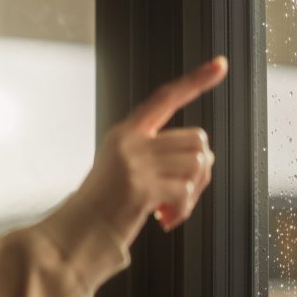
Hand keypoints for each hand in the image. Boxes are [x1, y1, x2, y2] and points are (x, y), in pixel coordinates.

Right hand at [77, 56, 227, 242]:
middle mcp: (130, 142)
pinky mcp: (142, 187)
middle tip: (181, 194)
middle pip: (196, 140)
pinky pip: (185, 192)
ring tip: (169, 209)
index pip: (165, 98)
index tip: (220, 64)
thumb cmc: (102, 205)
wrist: (76, 232)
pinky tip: (164, 220)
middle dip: (199, 171)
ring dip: (192, 193)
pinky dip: (182, 211)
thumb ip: (156, 154)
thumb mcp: (123, 167)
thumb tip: (204, 159)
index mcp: (126, 133)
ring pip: (197, 165)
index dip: (195, 80)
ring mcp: (135, 163)